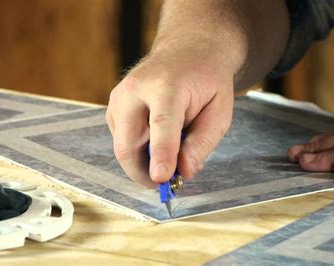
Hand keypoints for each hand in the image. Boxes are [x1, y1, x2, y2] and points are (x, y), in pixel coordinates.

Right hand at [106, 52, 233, 187]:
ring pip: (122, 148)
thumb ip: (202, 142)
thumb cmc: (206, 81)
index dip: (160, 154)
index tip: (160, 179)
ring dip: (144, 163)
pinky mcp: (113, 108)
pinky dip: (139, 152)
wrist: (187, 50)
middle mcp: (135, 90)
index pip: (162, 124)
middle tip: (168, 185)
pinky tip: (159, 140)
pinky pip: (122, 142)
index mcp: (167, 85)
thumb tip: (184, 171)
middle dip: (144, 174)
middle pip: (128, 143)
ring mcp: (119, 98)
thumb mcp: (219, 111)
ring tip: (170, 154)